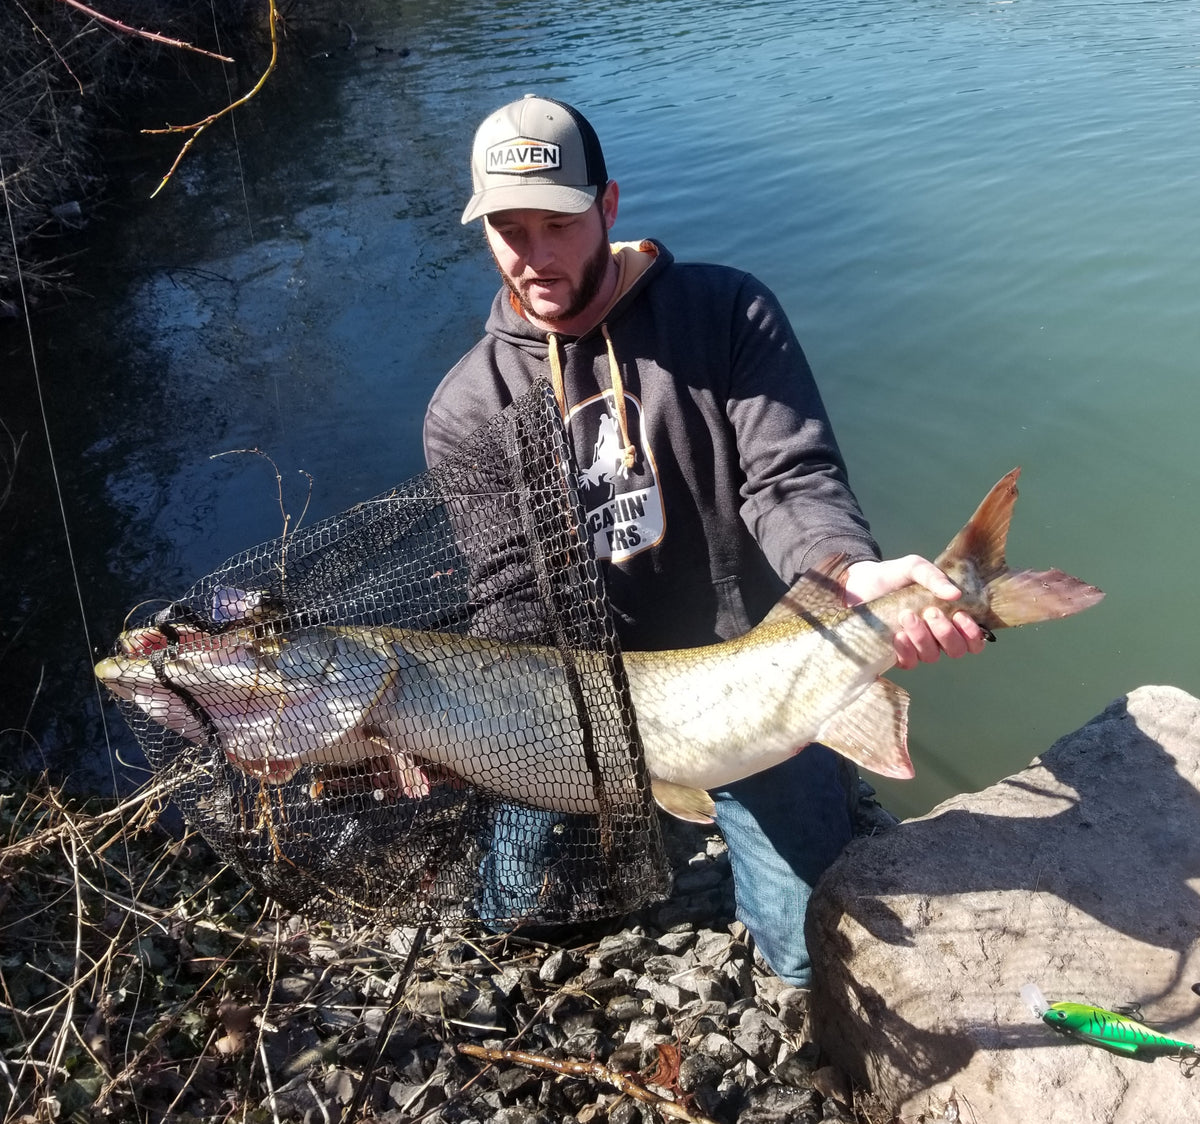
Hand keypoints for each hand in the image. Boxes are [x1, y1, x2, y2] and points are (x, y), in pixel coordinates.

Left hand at [842, 556, 988, 669]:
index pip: (973, 638)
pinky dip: (906, 651)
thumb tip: (955, 594)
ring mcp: (917, 646)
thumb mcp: (913, 567)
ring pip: (932, 656)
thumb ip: (933, 576)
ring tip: (907, 615)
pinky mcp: (896, 653)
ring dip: (923, 638)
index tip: (960, 616)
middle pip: (956, 650)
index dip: (972, 634)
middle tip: (931, 612)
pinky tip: (898, 635)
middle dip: (946, 633)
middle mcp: (937, 636)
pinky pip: (909, 663)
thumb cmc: (892, 576)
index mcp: (949, 617)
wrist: (858, 583)